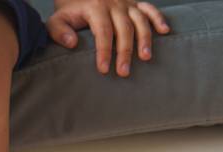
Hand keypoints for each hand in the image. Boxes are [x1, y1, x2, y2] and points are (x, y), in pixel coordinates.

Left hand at [47, 0, 169, 76]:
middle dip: (124, 52)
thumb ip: (59, 31)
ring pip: (139, 20)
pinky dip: (158, 18)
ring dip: (144, 39)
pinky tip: (164, 31)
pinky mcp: (135, 2)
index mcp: (95, 7)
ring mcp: (126, 2)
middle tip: (124, 72)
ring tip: (145, 58)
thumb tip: (72, 43)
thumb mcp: (57, 19)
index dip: (104, 51)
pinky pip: (149, 8)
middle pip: (123, 29)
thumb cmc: (69, 9)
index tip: (104, 69)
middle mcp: (114, 3)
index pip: (102, 32)